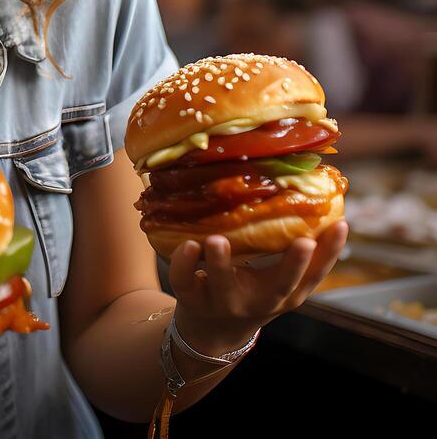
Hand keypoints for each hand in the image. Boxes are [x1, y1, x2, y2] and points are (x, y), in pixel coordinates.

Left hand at [166, 220, 348, 354]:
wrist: (212, 330)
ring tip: (217, 240)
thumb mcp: (276, 277)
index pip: (315, 274)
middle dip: (294, 263)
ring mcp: (225, 303)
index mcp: (285, 293)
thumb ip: (287, 247)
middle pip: (280, 285)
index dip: (330, 252)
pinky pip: (185, 283)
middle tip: (302, 240)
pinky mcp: (193, 301)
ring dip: (222, 263)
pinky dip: (184, 265)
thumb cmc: (251, 289)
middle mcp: (260, 300)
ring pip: (225, 285)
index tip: (341, 225)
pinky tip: (187, 244)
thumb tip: (314, 196)